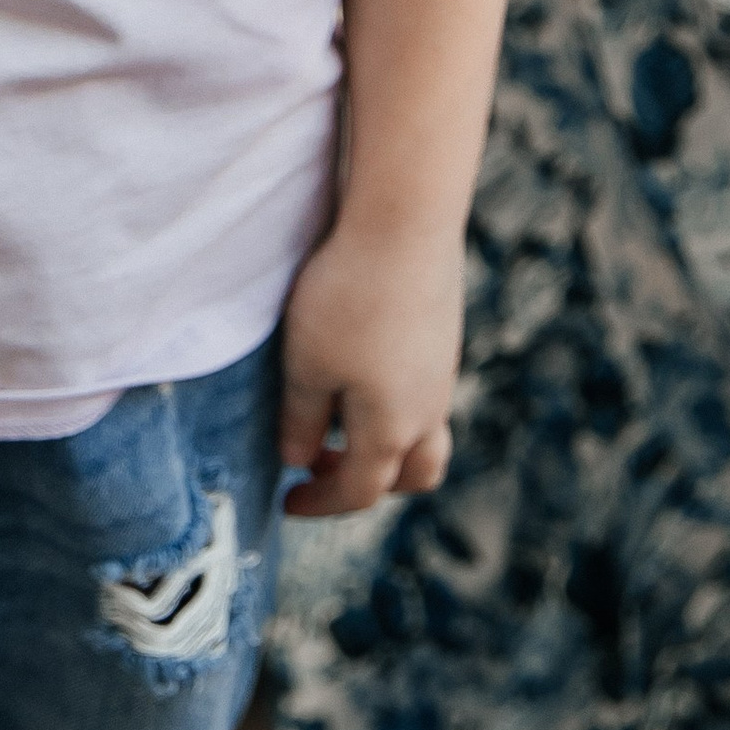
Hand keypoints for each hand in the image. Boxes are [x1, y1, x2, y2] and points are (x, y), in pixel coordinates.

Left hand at [278, 214, 464, 515]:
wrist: (406, 225)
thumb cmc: (346, 299)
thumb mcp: (305, 365)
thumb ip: (301, 420)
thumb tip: (298, 461)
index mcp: (391, 430)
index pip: (359, 491)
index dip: (320, 504)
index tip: (286, 503)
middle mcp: (428, 411)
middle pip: (412, 475)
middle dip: (369, 484)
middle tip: (321, 465)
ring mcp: (443, 373)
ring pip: (427, 436)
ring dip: (389, 446)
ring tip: (343, 420)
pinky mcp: (444, 337)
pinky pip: (427, 395)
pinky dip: (397, 407)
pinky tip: (363, 370)